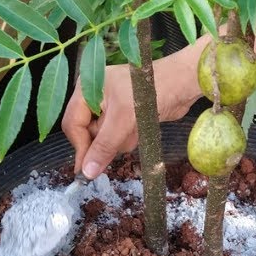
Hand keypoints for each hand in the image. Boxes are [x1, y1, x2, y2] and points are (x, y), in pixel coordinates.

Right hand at [62, 44, 203, 178]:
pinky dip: (129, 137)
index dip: (80, 147)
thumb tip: (86, 172)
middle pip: (88, 132)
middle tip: (123, 139)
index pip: (73, 124)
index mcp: (86, 89)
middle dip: (106, 140)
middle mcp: (94, 96)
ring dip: (121, 139)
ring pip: (104, 137)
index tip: (88, 170)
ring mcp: (110, 105)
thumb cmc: (151, 92)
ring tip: (136, 127)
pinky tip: (141, 128)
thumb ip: (103, 146)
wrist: (183, 83)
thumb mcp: (123, 120)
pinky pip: (117, 136)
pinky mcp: (124, 114)